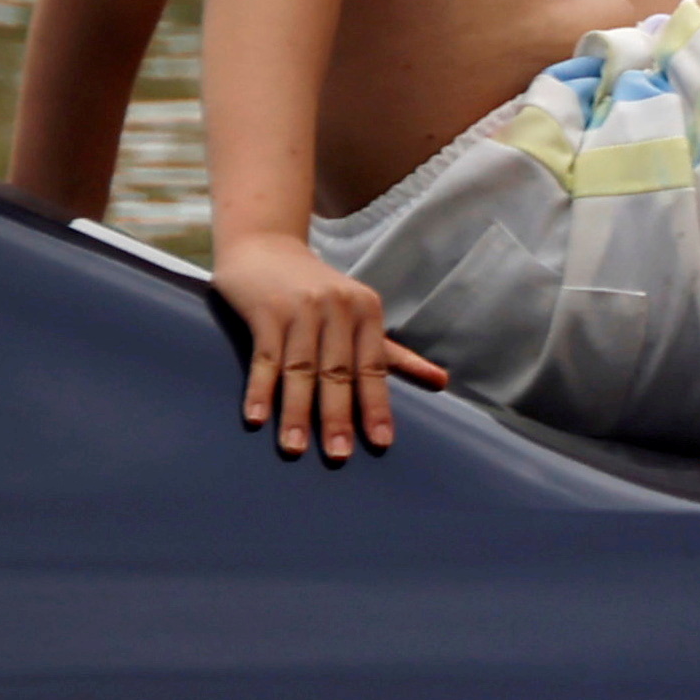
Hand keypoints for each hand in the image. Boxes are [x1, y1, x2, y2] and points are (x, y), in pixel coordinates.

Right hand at [220, 236, 442, 461]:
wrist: (264, 245)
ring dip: (296, 412)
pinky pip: (264, 357)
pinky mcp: (265, 310)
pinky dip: (261, 389)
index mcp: (366, 311)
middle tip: (338, 455)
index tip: (381, 442)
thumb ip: (393, 354)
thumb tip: (441, 382)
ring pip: (300, 369)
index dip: (377, 405)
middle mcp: (337, 307)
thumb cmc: (316, 290)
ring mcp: (300, 308)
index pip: (374, 367)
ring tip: (294, 448)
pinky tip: (257, 418)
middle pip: (337, 372)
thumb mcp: (359, 314)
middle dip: (338, 416)